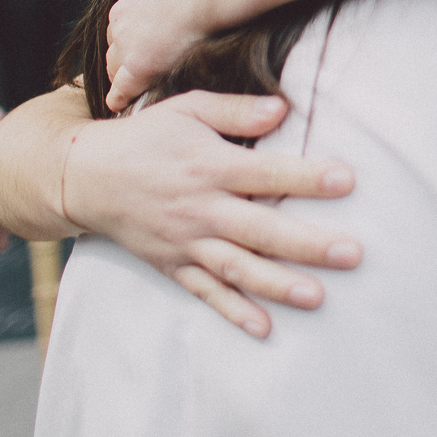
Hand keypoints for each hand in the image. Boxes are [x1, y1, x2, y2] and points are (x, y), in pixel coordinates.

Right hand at [61, 89, 360, 337]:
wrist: (86, 177)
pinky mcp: (174, 266)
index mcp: (210, 165)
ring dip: (278, 285)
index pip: (266, 174)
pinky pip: (207, 293)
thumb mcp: (188, 108)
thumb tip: (283, 109)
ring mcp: (187, 242)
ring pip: (238, 268)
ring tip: (317, 296)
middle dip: (307, 244)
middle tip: (351, 253)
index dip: (306, 178)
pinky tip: (264, 328)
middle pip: (261, 230)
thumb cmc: (147, 137)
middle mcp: (201, 208)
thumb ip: (236, 110)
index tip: (347, 181)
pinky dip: (233, 312)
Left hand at [107, 0, 222, 110]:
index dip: (138, 21)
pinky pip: (122, 86)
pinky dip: (122, 94)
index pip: (128, 8)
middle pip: (117, 34)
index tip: (149, 28)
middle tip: (142, 55)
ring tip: (133, 82)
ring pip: (116, 60)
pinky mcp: (138, 64)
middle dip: (128, 43)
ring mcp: (128, 39)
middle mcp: (124, 10)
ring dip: (123, 69)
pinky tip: (122, 104)